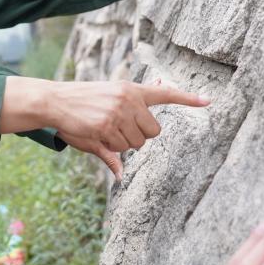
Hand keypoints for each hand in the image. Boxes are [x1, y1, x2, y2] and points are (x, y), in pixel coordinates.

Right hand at [0, 78, 209, 179]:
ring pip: (137, 143)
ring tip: (102, 128)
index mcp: (130, 90)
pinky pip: (121, 148)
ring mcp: (118, 111)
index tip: (208, 100)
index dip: (187, 98)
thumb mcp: (104, 109)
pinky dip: (110, 147)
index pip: (164, 93)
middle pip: (154, 131)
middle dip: (139, 136)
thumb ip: (121, 133)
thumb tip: (122, 175)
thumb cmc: (79, 106)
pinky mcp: (106, 124)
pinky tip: (96, 132)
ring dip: (122, 143)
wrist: (54, 100)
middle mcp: (128, 98)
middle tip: (118, 128)